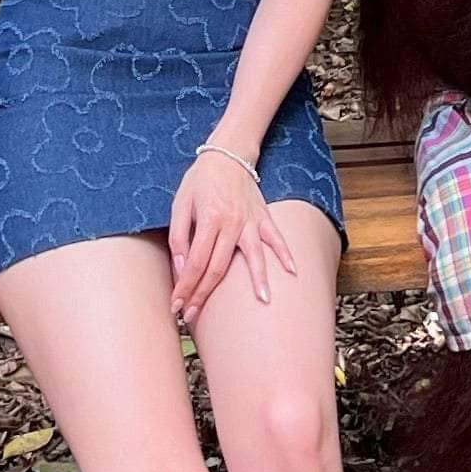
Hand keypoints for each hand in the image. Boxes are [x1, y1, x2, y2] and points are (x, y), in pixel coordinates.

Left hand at [171, 142, 298, 316]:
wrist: (227, 154)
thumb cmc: (200, 180)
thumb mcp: (180, 204)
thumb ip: (179, 237)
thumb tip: (182, 268)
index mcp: (209, 219)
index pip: (196, 262)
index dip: (186, 287)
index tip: (177, 306)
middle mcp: (232, 223)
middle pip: (219, 267)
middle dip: (205, 294)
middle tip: (195, 316)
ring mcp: (251, 221)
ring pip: (254, 256)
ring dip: (257, 281)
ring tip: (262, 302)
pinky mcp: (263, 217)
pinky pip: (277, 238)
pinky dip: (286, 254)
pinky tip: (293, 272)